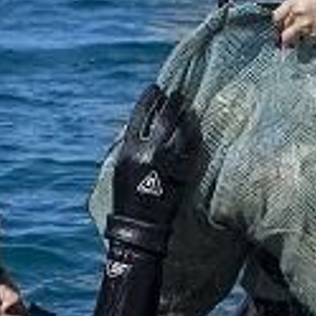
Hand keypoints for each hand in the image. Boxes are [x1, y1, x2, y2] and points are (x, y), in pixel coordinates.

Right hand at [110, 84, 190, 227]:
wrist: (137, 227)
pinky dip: (193, 138)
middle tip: (178, 94)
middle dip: (171, 103)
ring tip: (188, 108)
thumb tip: (132, 127)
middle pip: (162, 118)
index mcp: (127, 150)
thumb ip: (127, 146)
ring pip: (179, 131)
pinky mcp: (180, 174)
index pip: (139, 115)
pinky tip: (196, 129)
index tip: (156, 88)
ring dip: (184, 117)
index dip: (149, 99)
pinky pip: (190, 150)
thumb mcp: (119, 168)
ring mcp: (165, 163)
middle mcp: (146, 152)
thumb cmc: (125, 199)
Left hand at [272, 0, 315, 46]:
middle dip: (286, 30)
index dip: (279, 21)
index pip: (277, 15)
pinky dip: (307, 40)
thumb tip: (294, 13)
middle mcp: (297, 12)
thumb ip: (301, 4)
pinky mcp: (313, 37)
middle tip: (292, 31)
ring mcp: (304, 26)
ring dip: (294, 38)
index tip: (280, 24)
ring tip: (302, 35)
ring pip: (290, 37)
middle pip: (283, 27)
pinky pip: (304, 41)